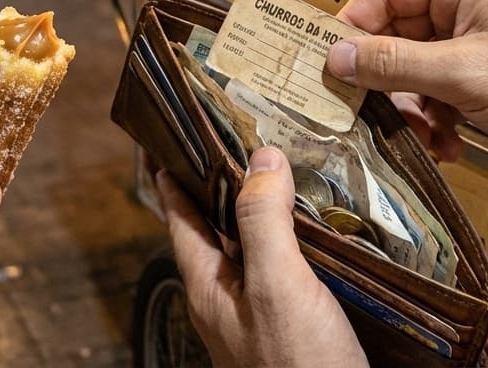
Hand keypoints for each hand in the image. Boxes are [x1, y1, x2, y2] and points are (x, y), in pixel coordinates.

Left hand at [158, 147, 367, 367]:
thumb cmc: (297, 367)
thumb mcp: (276, 284)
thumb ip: (263, 221)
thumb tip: (260, 158)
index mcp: (209, 288)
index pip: (180, 220)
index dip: (175, 179)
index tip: (171, 143)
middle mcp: (228, 302)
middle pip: (215, 232)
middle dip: (222, 188)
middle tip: (237, 144)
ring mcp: (258, 319)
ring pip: (251, 251)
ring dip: (261, 214)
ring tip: (279, 177)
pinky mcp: (291, 330)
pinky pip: (282, 273)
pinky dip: (292, 243)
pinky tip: (316, 235)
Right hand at [327, 0, 487, 179]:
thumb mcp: (463, 74)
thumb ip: (394, 63)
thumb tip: (335, 57)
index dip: (354, 26)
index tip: (328, 63)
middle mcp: (468, 0)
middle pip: (399, 32)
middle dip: (388, 78)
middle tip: (364, 111)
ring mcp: (478, 36)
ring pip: (416, 66)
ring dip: (413, 104)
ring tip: (422, 135)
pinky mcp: (486, 70)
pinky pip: (440, 86)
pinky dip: (437, 116)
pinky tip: (448, 145)